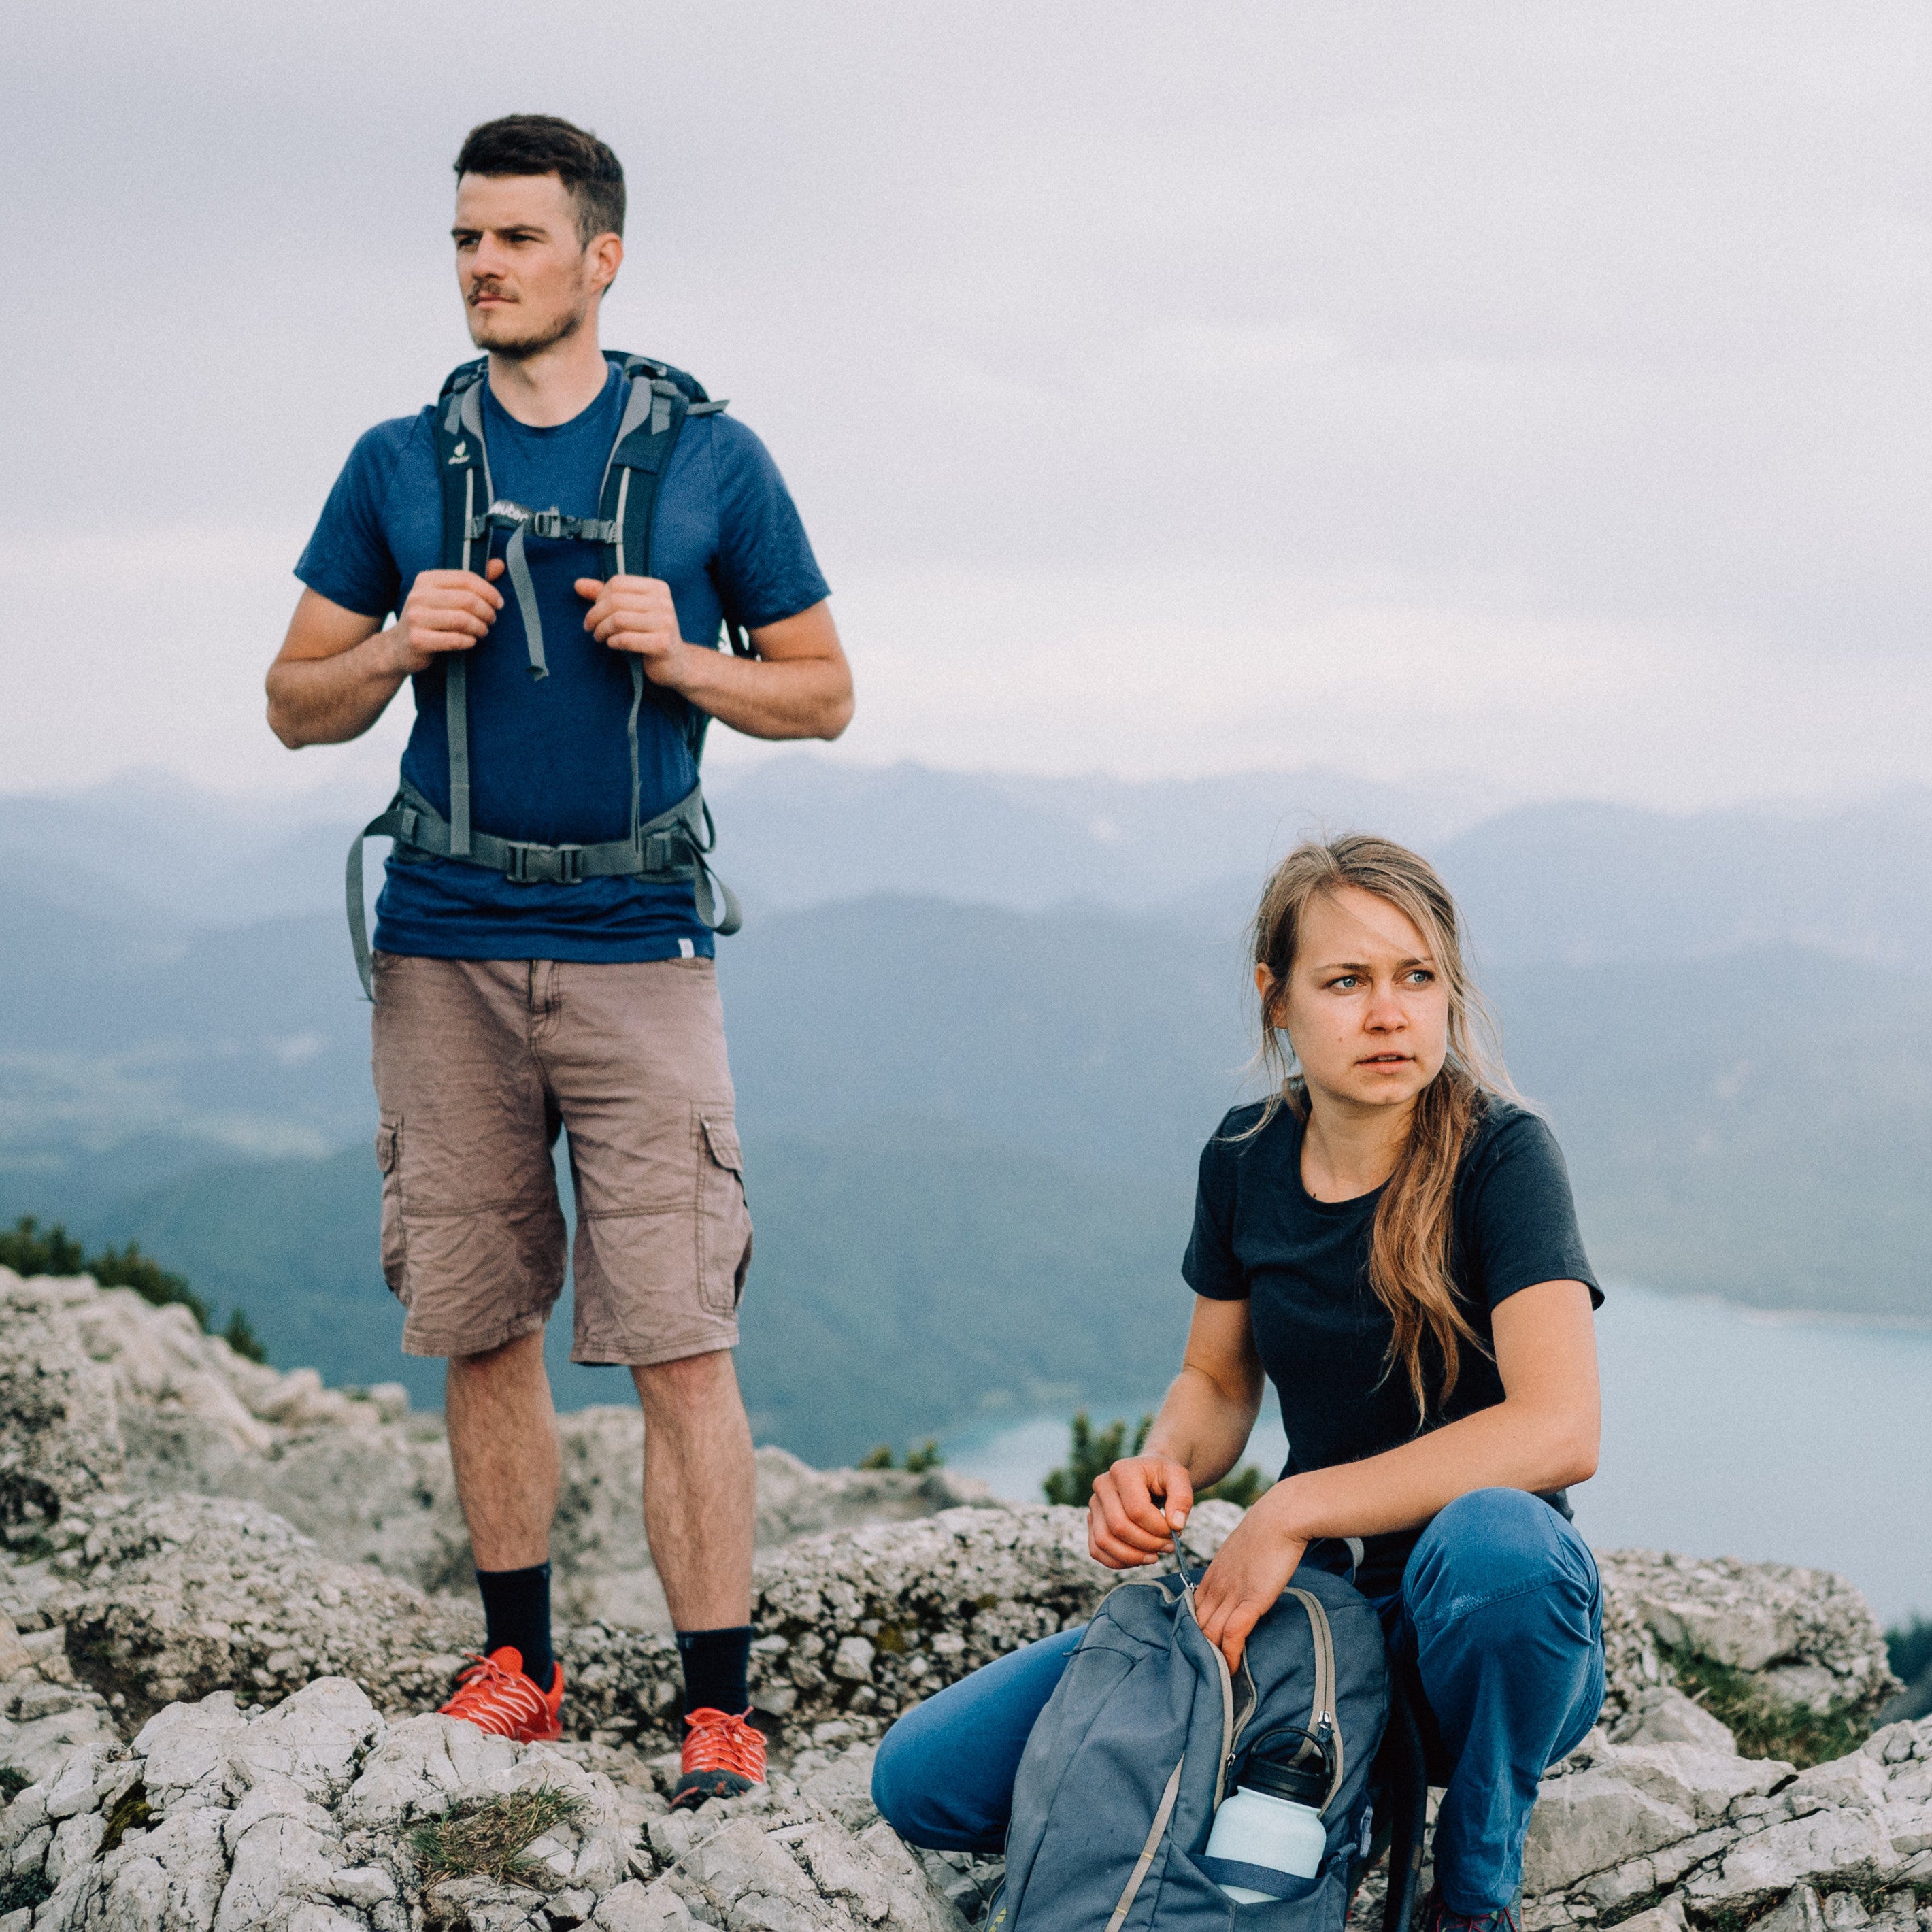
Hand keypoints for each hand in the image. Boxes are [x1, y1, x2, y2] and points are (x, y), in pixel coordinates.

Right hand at [386, 561, 504, 673]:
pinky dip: (468, 641)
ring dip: (480, 627)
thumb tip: (500, 564)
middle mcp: (418, 596)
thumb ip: (472, 582)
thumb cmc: (431, 619)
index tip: (499, 603)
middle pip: (467, 599)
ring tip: (482, 631)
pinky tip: (470, 641)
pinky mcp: (417, 640)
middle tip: (491, 620)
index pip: (466, 578)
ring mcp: (415, 618)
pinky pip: (454, 640)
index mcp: (426, 580)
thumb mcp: (447, 596)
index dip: (488, 591)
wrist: (401, 647)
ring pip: (462, 620)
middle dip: (487, 611)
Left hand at [577, 574, 687, 685]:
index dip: (599, 597)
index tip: (595, 611)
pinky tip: (612, 645)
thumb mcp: (630, 611)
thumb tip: (578, 584)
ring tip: (599, 637)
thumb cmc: (649, 634)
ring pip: (618, 619)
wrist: (676, 663)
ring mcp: (665, 623)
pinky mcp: (662, 644)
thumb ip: (605, 596)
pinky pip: (626, 639)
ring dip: (601, 630)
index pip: (618, 583)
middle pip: (615, 600)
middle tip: (589, 627)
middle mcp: (663, 602)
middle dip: (595, 615)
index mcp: (657, 588)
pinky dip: (613, 642)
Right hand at [1089, 1455, 1193, 1569]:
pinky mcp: (1092, 1521)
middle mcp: (1102, 1486)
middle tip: (1169, 1546)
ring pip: (1104, 1541)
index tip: (1176, 1530)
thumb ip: (1182, 1498)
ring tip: (1155, 1555)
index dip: (1159, 1528)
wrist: (1148, 1473)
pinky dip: (1118, 1562)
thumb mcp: (1179, 1477)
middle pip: (1119, 1527)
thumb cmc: (1162, 1476)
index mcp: (1122, 1471)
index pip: (1137, 1510)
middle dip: (1148, 1544)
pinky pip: (1096, 1550)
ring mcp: (1095, 1504)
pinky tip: (1139, 1558)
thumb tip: (1176, 1525)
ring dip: (1133, 1557)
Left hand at [1192, 1484, 1307, 1672]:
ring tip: (1214, 1684)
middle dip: (1196, 1653)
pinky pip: (1232, 1633)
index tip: (1195, 1655)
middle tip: (1200, 1677)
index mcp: (1210, 1577)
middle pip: (1195, 1627)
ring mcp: (1231, 1593)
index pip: (1191, 1613)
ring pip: (1209, 1634)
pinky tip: (1231, 1670)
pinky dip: (1229, 1655)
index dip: (1192, 1637)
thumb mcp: (1241, 1556)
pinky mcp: (1251, 1599)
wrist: (1281, 1516)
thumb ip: (1234, 1575)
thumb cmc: (1266, 1533)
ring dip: (1211, 1661)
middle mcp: (1215, 1587)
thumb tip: (1239, 1590)